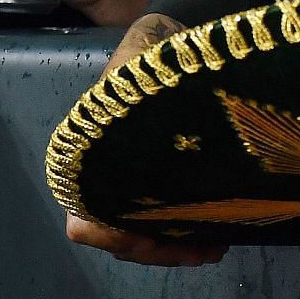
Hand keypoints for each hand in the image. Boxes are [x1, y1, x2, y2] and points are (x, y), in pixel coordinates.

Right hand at [59, 12, 230, 265]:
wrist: (186, 50)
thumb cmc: (161, 54)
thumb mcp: (142, 58)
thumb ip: (131, 76)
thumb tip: (128, 94)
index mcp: (91, 155)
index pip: (84, 218)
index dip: (112, 234)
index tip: (147, 234)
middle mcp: (107, 176)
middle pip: (119, 238)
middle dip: (158, 249)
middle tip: (201, 248)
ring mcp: (135, 186)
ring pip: (144, 239)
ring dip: (176, 248)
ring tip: (213, 245)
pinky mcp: (162, 190)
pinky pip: (164, 229)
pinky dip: (186, 238)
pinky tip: (215, 237)